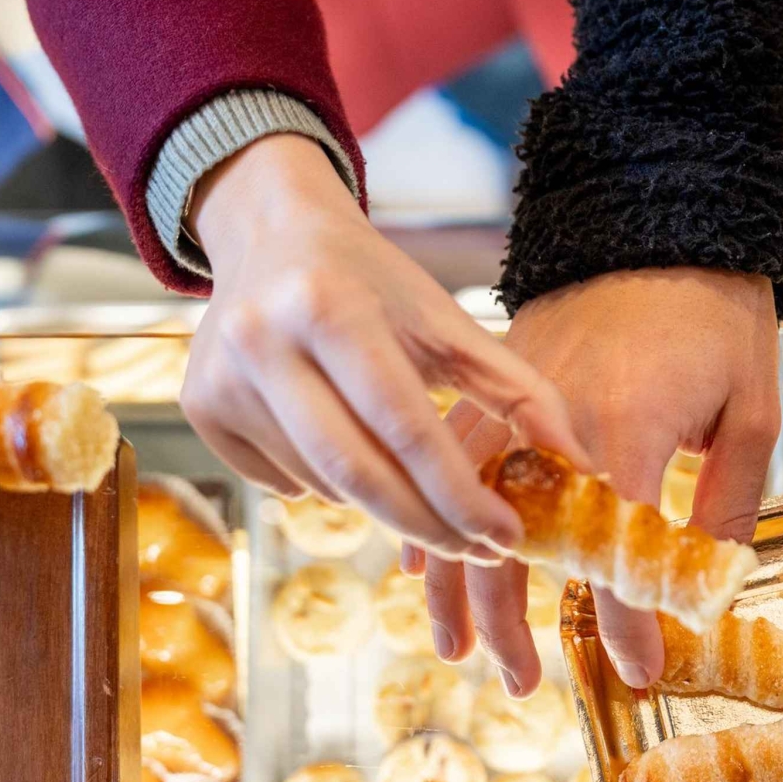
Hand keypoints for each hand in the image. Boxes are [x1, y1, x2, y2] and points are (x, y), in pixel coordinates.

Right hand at [181, 135, 590, 561]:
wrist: (272, 232)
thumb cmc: (376, 283)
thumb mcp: (449, 321)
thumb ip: (520, 392)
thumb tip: (582, 467)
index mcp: (331, 307)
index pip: (407, 430)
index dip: (461, 496)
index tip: (508, 536)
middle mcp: (262, 341)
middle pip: (358, 475)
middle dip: (430, 526)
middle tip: (478, 549)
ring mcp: (221, 379)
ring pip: (324, 488)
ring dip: (383, 504)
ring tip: (417, 484)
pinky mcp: (200, 409)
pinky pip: (282, 485)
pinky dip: (330, 489)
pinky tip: (349, 451)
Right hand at [404, 268, 780, 695]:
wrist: (664, 218)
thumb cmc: (718, 317)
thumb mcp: (752, 412)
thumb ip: (727, 502)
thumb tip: (710, 583)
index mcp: (629, 429)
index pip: (613, 554)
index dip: (622, 623)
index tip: (636, 671)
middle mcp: (555, 421)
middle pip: (513, 542)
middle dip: (513, 624)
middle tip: (523, 685)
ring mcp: (513, 399)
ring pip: (461, 507)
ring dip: (455, 586)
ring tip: (456, 650)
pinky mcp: (495, 385)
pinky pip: (446, 461)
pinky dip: (432, 517)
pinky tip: (423, 568)